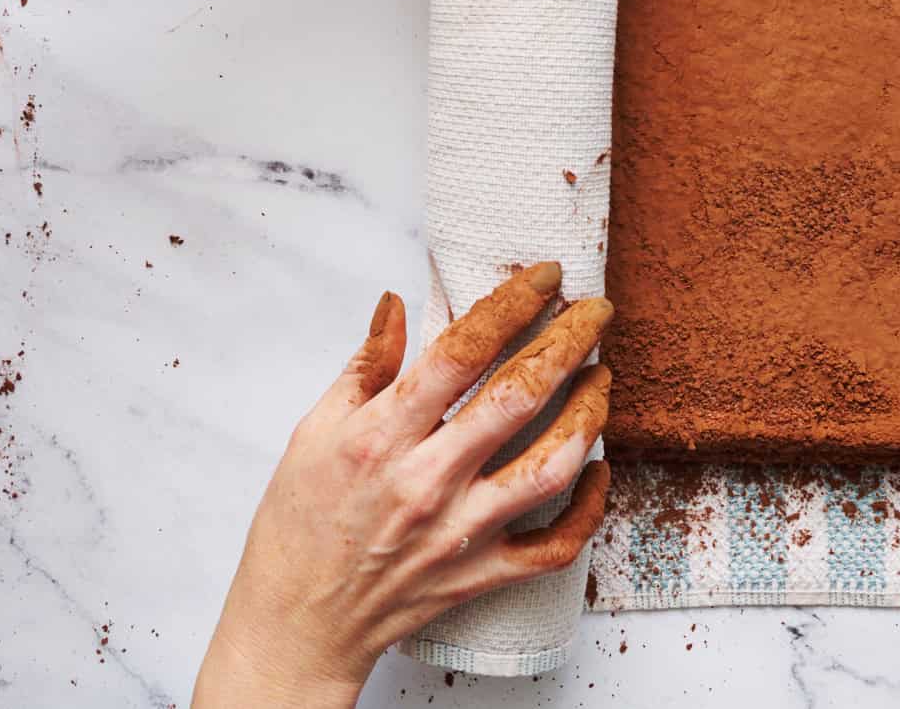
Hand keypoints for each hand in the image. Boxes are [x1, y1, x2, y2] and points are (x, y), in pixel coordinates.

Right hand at [193, 261, 613, 707]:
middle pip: (518, 395)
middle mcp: (427, 479)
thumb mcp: (313, 430)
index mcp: (382, 436)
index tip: (545, 276)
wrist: (296, 623)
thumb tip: (396, 304)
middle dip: (569, 341)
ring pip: (551, 466)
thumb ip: (366, 365)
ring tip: (602, 376)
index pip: (462, 351)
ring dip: (589, 414)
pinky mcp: (479, 574)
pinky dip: (588, 507)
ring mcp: (460, 531)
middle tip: (596, 309)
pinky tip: (597, 467)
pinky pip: (555, 544)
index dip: (512, 304)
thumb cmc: (298, 524)